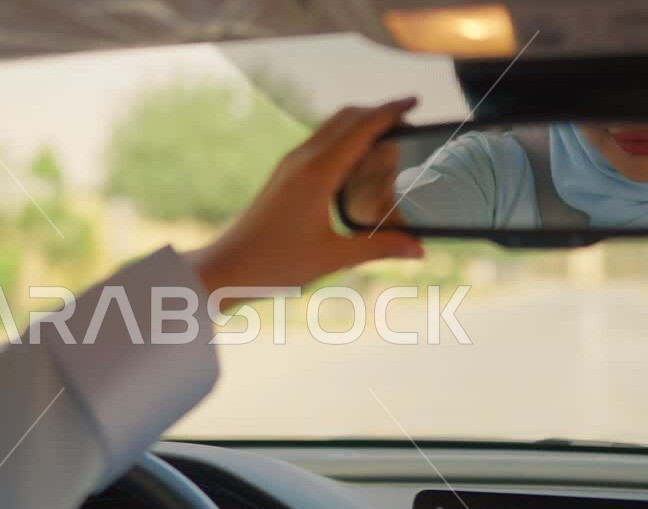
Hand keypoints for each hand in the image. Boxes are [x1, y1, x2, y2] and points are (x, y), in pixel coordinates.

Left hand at [187, 98, 423, 296]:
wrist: (227, 267)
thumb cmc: (274, 264)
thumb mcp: (333, 257)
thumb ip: (380, 248)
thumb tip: (420, 248)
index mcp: (317, 173)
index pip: (362, 127)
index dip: (391, 110)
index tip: (415, 101)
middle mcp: (302, 160)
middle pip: (346, 117)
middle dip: (379, 113)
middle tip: (409, 122)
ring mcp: (290, 165)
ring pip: (331, 127)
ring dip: (360, 124)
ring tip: (388, 138)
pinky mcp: (284, 175)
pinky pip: (320, 143)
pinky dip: (344, 139)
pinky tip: (356, 162)